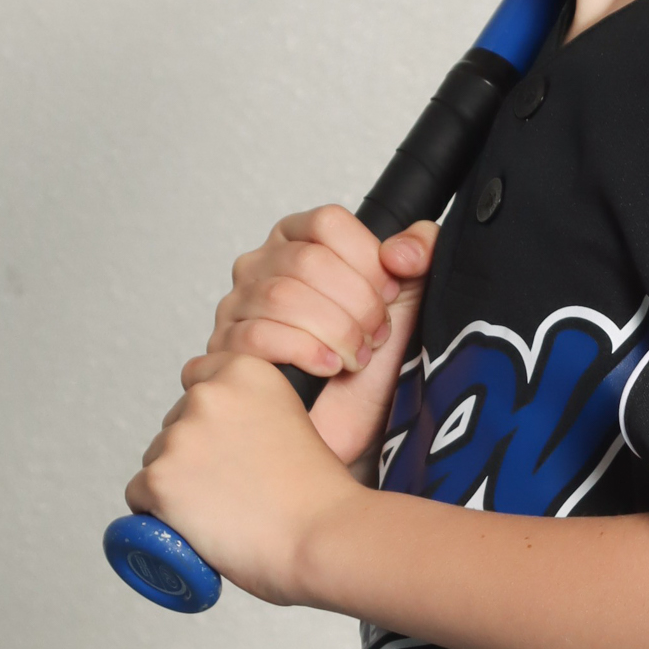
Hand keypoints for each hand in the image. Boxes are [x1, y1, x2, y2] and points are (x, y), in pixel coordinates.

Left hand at [124, 348, 361, 605]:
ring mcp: (180, 437)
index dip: (207, 416)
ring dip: (175, 486)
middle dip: (191, 454)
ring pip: (155, 462)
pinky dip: (158, 515)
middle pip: (174, 425)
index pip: (198, 378)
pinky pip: (139, 497)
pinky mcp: (159, 479)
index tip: (222, 444)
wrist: (324, 537)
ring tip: (221, 513)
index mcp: (247, 372)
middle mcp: (208, 395)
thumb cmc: (319, 497)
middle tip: (230, 489)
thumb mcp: (294, 424)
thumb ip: (256, 417)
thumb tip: (226, 442)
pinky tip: (195, 526)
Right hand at [210, 207, 439, 468]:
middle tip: (376, 335)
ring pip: (281, 296)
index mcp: (301, 240)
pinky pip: (258, 335)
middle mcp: (262, 266)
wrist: (357, 426)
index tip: (389, 293)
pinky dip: (304, 350)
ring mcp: (237, 308)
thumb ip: (422, 251)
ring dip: (335, 330)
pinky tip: (329, 366)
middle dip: (357, 303)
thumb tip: (401, 252)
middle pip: (307, 260)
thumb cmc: (377, 362)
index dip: (368, 260)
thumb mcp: (413, 297)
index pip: (327, 222)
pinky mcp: (226, 351)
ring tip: (356, 356)